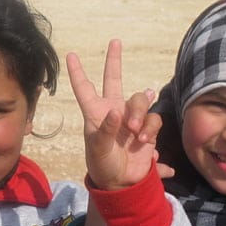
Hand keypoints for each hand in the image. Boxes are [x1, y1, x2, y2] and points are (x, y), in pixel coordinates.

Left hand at [66, 40, 167, 189]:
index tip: (71, 55)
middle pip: (114, 80)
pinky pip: (154, 119)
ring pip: (140, 99)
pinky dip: (151, 130)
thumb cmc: (102, 165)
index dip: (78, 72)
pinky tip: (146, 145)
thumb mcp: (99, 149)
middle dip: (114, 61)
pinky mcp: (146, 129)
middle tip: (115, 42)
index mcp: (95, 114)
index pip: (85, 88)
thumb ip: (106, 130)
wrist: (121, 184)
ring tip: (137, 136)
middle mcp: (113, 111)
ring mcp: (130, 118)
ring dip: (141, 115)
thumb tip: (116, 111)